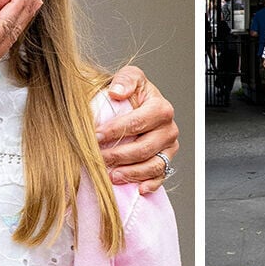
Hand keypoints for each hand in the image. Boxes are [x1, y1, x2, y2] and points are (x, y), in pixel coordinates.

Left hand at [97, 68, 179, 193]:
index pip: (137, 122)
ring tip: (111, 175)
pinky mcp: (167, 161)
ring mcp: (169, 147)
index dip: (115, 130)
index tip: (95, 136)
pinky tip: (138, 188)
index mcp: (161, 108)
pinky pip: (161, 177)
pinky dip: (150, 184)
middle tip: (98, 157)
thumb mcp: (130, 77)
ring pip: (153, 165)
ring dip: (131, 173)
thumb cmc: (134, 93)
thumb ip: (125, 80)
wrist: (138, 106)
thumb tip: (117, 92)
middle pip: (144, 147)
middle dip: (119, 155)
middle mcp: (169, 129)